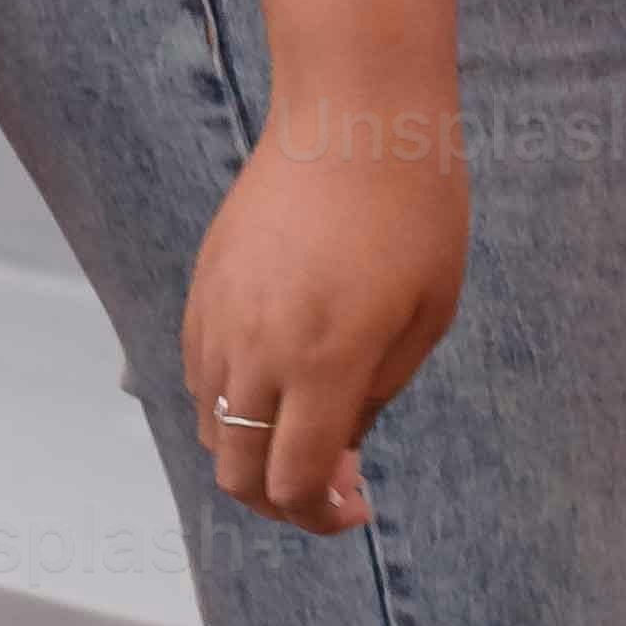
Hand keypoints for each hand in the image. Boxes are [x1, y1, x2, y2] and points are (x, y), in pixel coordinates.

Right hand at [181, 105, 468, 537]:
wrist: (355, 109)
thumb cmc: (414, 205)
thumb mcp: (427, 315)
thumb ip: (378, 396)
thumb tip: (339, 446)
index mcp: (324, 363)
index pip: (293, 484)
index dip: (323, 516)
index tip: (358, 502)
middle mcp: (258, 349)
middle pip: (238, 474)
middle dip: (282, 501)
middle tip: (330, 480)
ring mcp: (221, 314)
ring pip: (211, 426)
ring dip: (253, 449)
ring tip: (305, 423)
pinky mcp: (204, 283)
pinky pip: (198, 372)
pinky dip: (228, 399)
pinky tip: (276, 374)